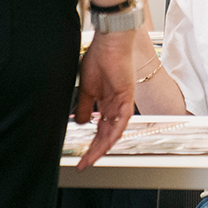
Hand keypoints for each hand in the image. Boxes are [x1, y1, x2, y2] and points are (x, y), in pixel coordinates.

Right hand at [72, 31, 135, 169]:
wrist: (109, 43)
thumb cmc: (99, 59)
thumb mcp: (86, 87)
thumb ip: (85, 106)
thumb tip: (80, 122)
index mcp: (106, 102)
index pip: (99, 129)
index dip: (91, 144)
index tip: (81, 158)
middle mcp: (115, 105)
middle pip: (106, 134)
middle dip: (94, 151)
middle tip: (84, 164)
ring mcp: (122, 102)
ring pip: (114, 131)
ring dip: (102, 146)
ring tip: (91, 159)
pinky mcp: (127, 96)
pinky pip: (122, 119)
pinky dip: (114, 132)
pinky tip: (106, 143)